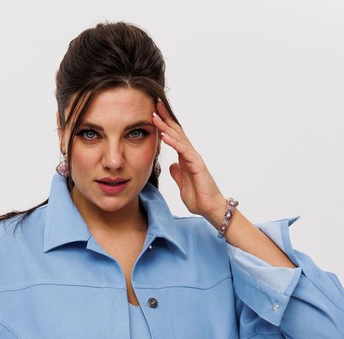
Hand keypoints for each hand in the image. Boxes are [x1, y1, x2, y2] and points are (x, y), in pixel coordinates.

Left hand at [152, 100, 226, 225]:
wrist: (210, 208)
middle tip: (155, 104)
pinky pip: (183, 151)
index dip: (164, 125)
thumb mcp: (182, 184)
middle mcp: (190, 155)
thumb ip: (177, 173)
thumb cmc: (199, 198)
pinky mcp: (197, 165)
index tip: (154, 113)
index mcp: (185, 158)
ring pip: (179, 138)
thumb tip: (171, 165)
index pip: (174, 137)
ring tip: (155, 116)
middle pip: (176, 132)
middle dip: (166, 118)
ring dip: (166, 127)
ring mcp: (194, 158)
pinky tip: (164, 136)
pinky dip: (174, 143)